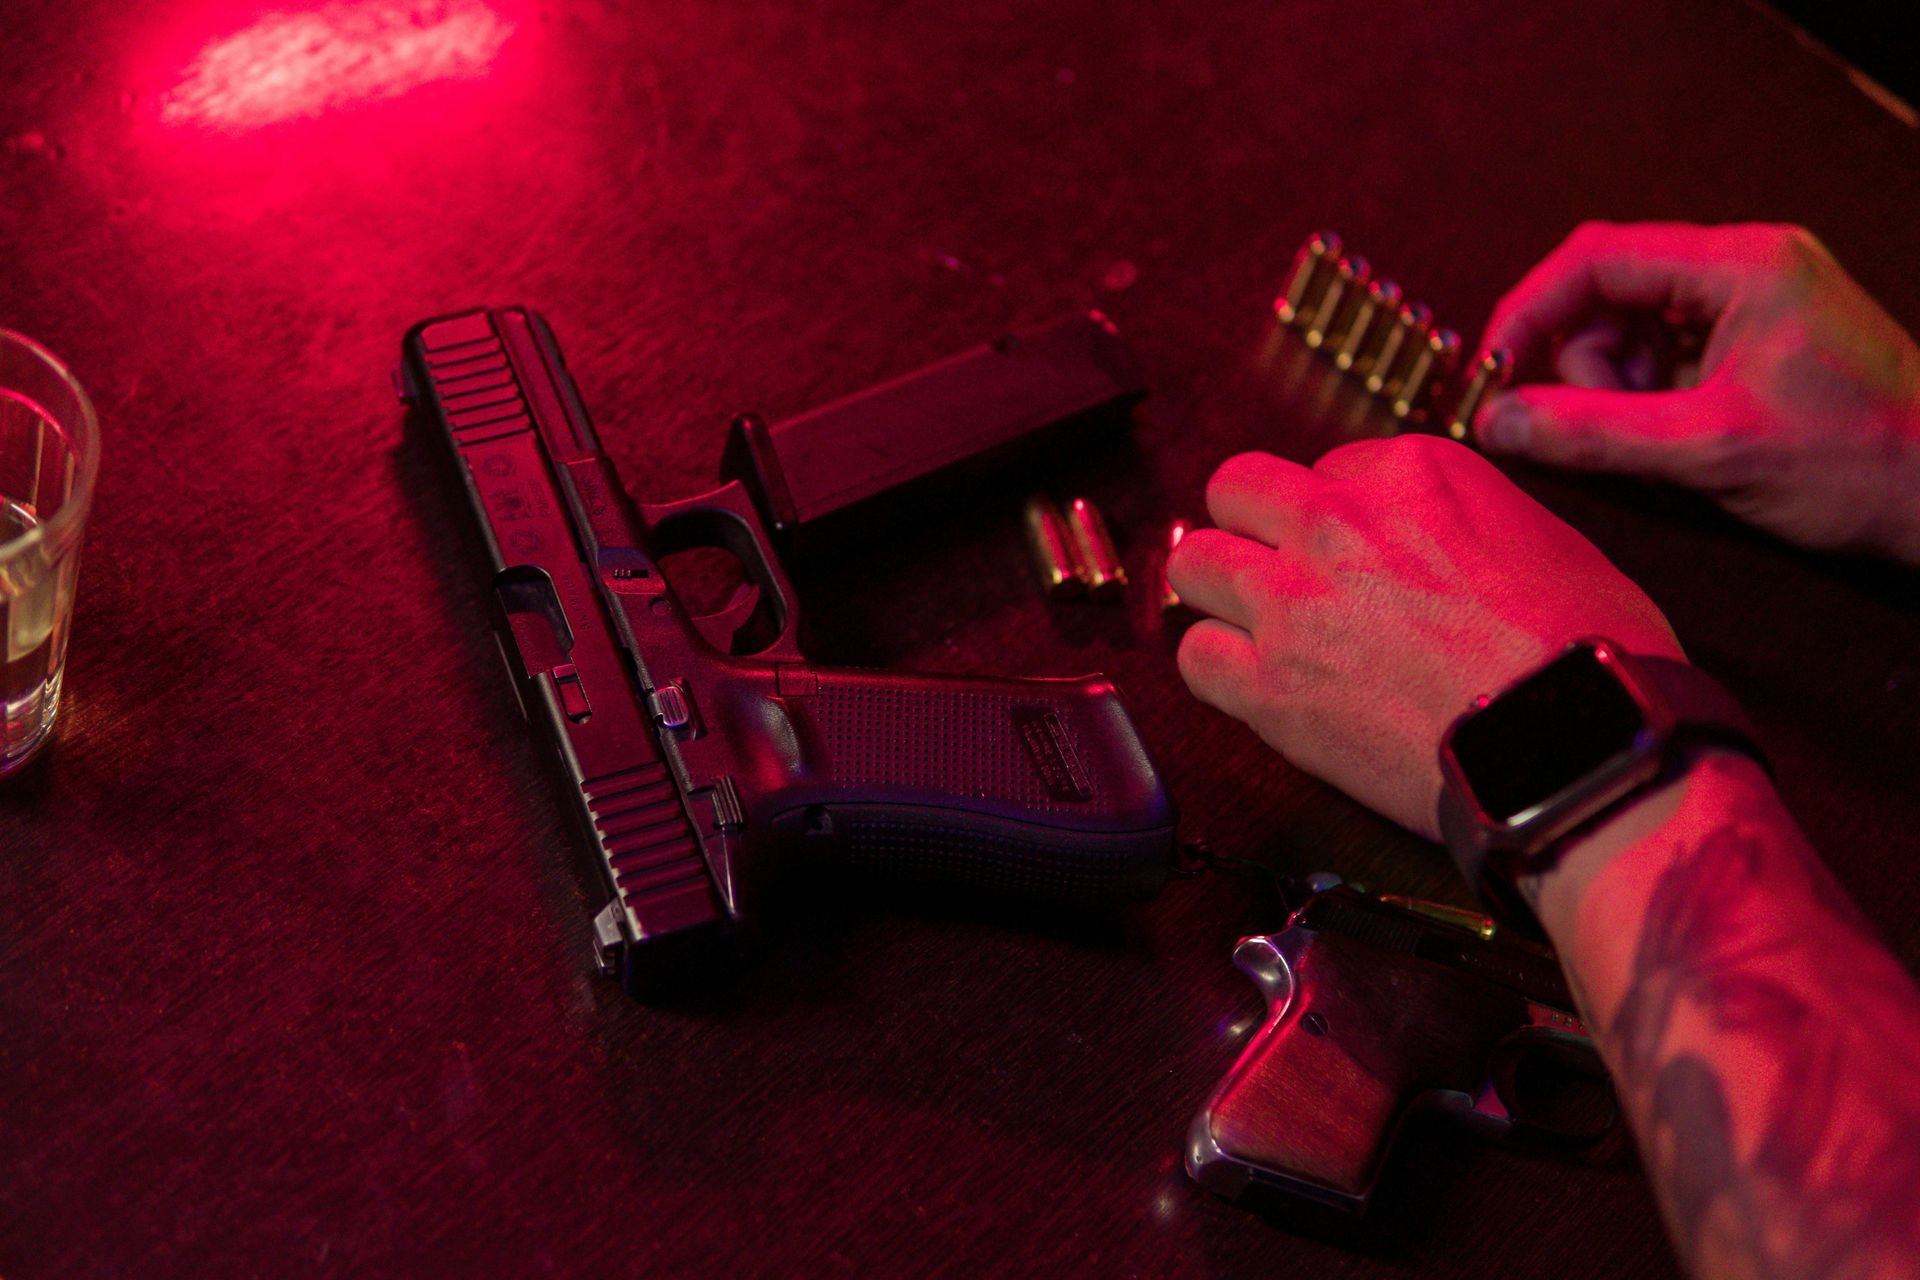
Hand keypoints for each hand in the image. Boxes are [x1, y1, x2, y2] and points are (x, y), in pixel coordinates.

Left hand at [1167, 437, 1680, 838]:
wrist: (1574, 746)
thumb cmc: (1588, 653)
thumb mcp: (1550, 539)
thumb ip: (1472, 520)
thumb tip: (1445, 544)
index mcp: (1411, 473)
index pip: (1327, 467)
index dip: (1335, 513)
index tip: (1353, 553)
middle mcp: (1337, 522)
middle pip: (1234, 489)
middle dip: (1249, 526)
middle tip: (1272, 568)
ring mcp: (1292, 601)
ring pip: (1192, 562)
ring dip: (1217, 590)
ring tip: (1247, 623)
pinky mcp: (1269, 686)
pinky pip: (1193, 657)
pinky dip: (1216, 669)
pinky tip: (1250, 684)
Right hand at [1477, 221, 1919, 563]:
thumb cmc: (1855, 464)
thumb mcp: (1707, 451)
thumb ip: (1591, 433)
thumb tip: (1496, 422)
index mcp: (1742, 263)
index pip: (1597, 258)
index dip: (1529, 312)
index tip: (1490, 370)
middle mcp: (1745, 266)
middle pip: (1608, 292)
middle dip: (1580, 362)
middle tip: (1590, 425)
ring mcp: (1752, 304)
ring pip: (1631, 329)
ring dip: (1614, 388)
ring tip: (1657, 441)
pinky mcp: (1754, 344)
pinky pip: (1664, 357)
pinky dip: (1646, 400)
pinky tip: (1676, 440)